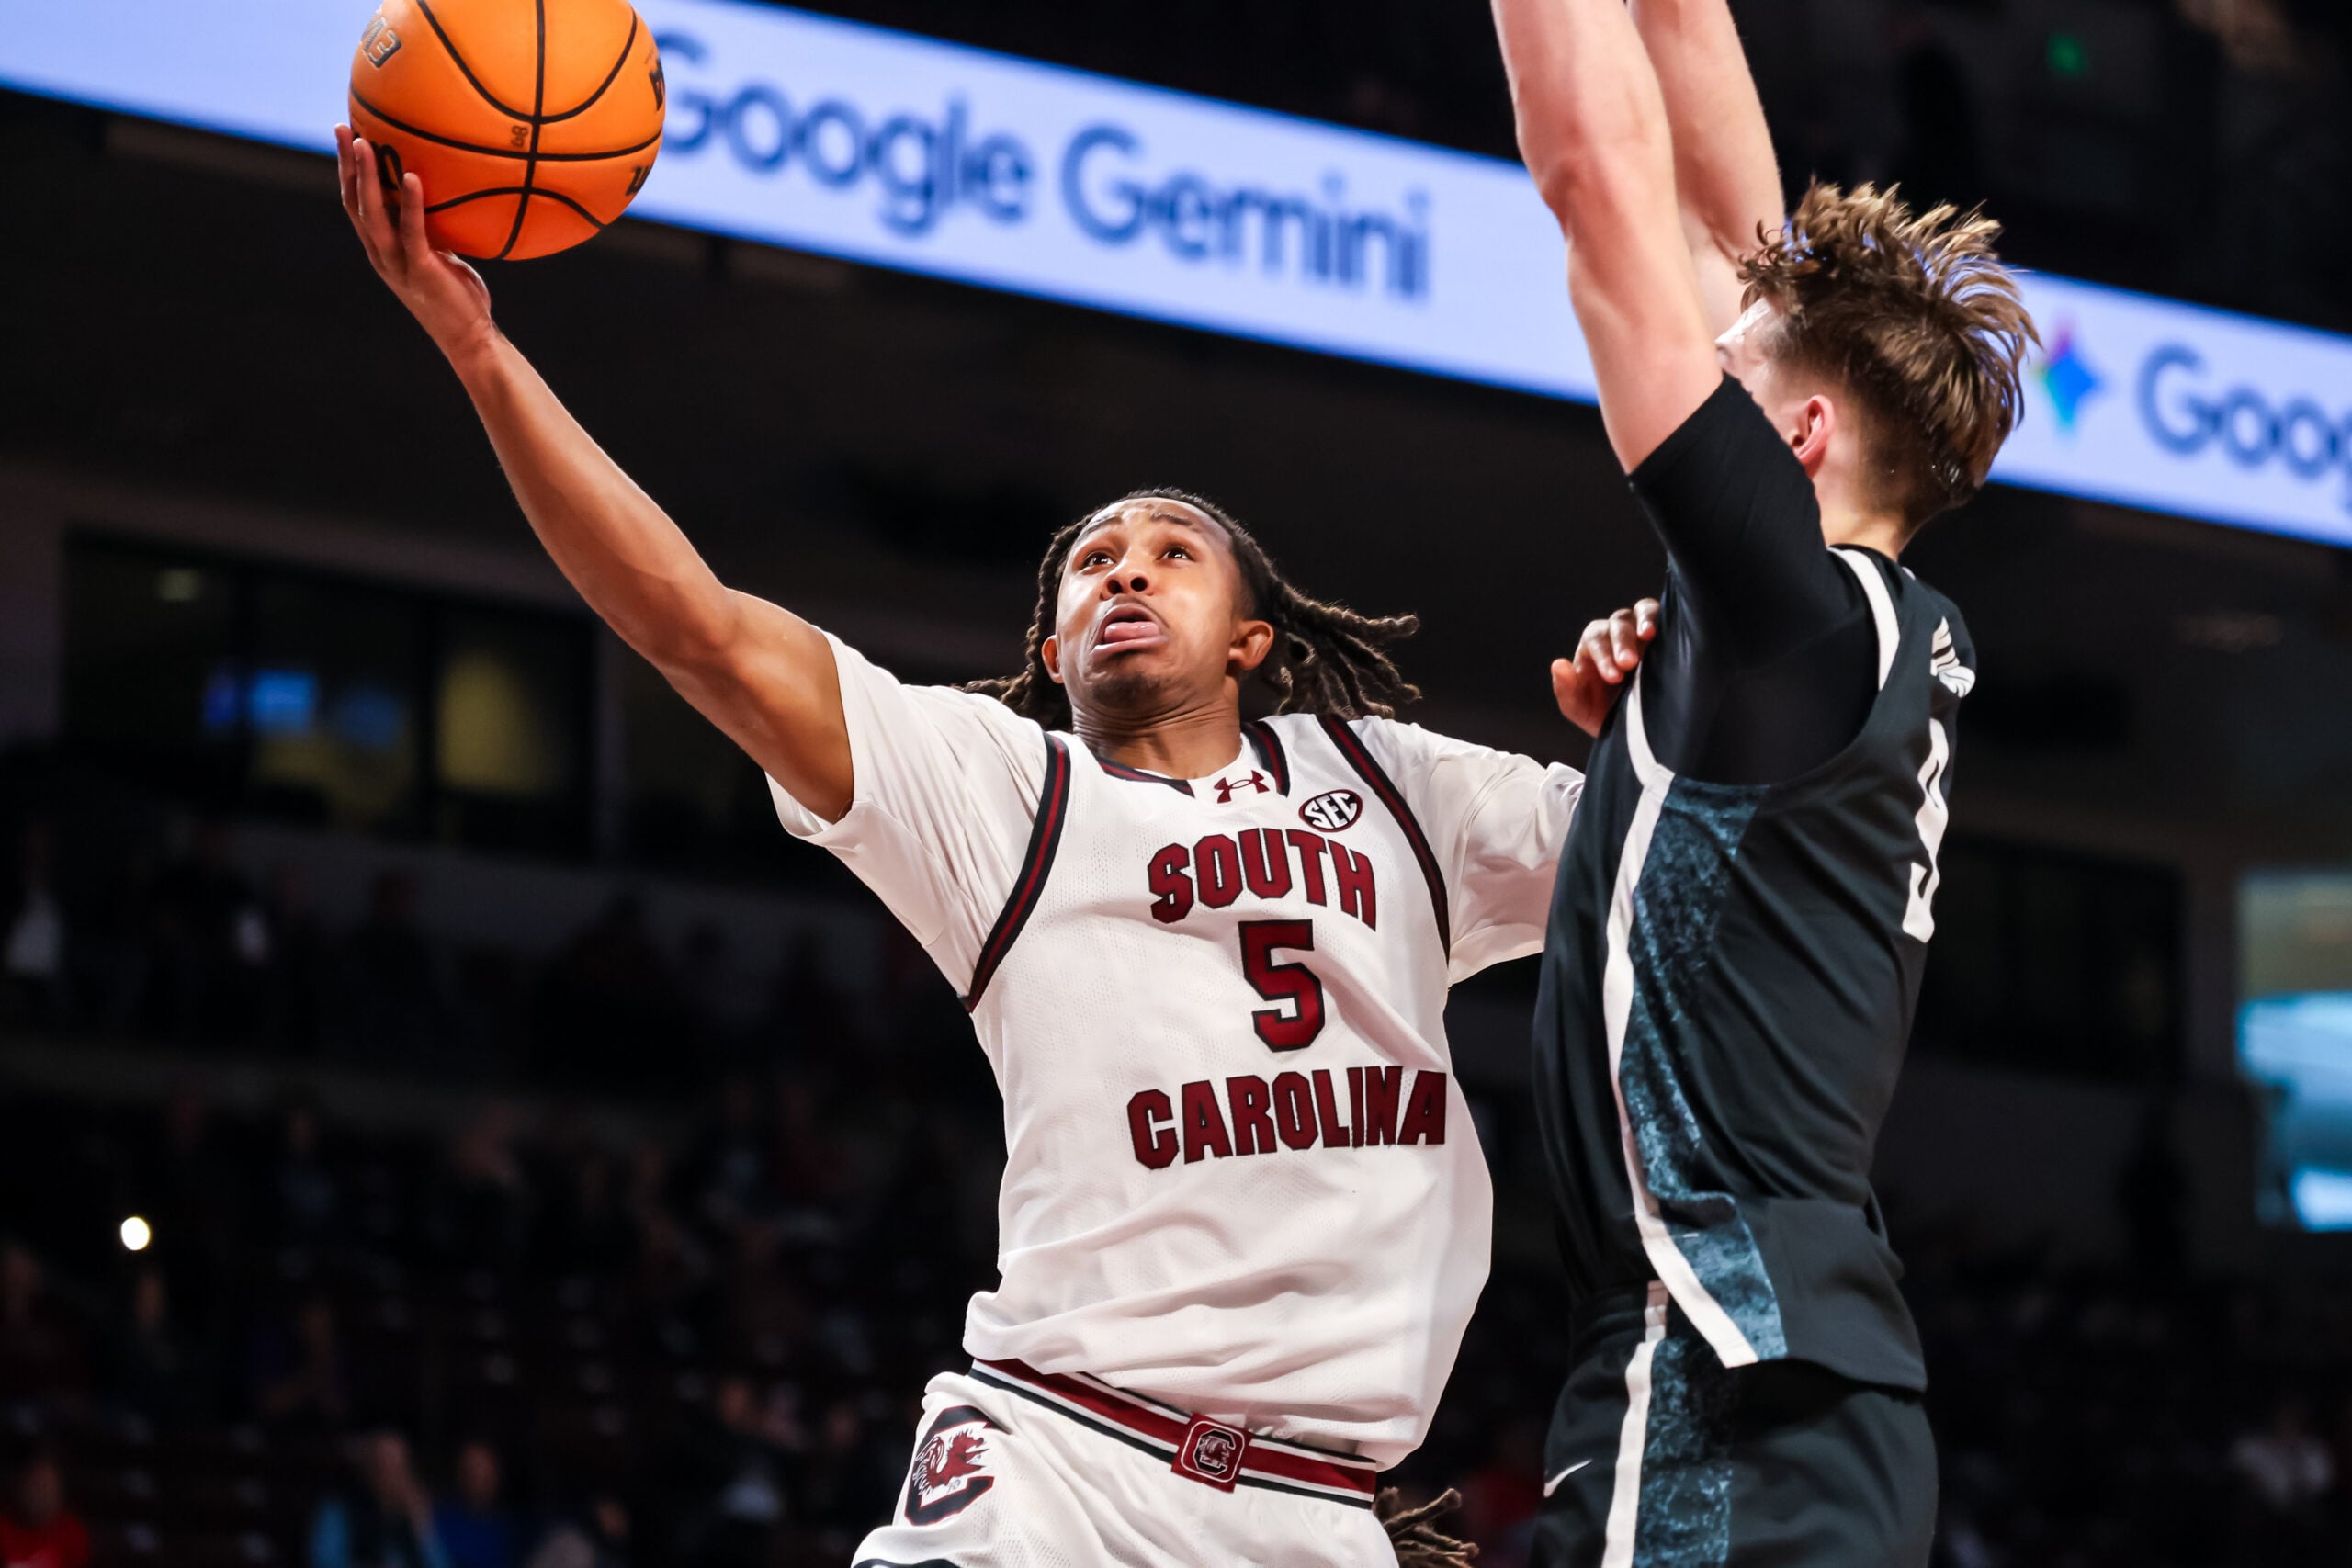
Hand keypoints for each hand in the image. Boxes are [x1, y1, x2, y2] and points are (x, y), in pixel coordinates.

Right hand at [335, 125, 497, 364]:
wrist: (469, 339)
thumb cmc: (458, 296)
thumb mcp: (440, 254)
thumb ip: (432, 228)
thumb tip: (445, 193)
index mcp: (382, 250)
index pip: (355, 205)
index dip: (347, 172)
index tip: (345, 137)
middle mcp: (382, 255)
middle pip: (354, 203)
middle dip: (347, 165)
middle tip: (343, 128)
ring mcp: (398, 264)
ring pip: (373, 215)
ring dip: (367, 178)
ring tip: (365, 143)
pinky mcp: (422, 271)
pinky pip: (412, 232)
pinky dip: (411, 204)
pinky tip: (414, 177)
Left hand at [1551, 598, 1658, 737]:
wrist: (1636, 726)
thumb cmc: (1605, 714)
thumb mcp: (1581, 709)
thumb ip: (1566, 690)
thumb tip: (1558, 664)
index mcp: (1593, 647)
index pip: (1596, 639)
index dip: (1603, 654)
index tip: (1614, 678)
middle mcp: (1616, 633)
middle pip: (1617, 623)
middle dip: (1621, 642)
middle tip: (1628, 664)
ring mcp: (1642, 629)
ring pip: (1641, 610)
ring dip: (1643, 621)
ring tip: (1647, 636)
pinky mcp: (1667, 633)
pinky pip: (1663, 614)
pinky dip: (1661, 617)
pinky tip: (1661, 632)